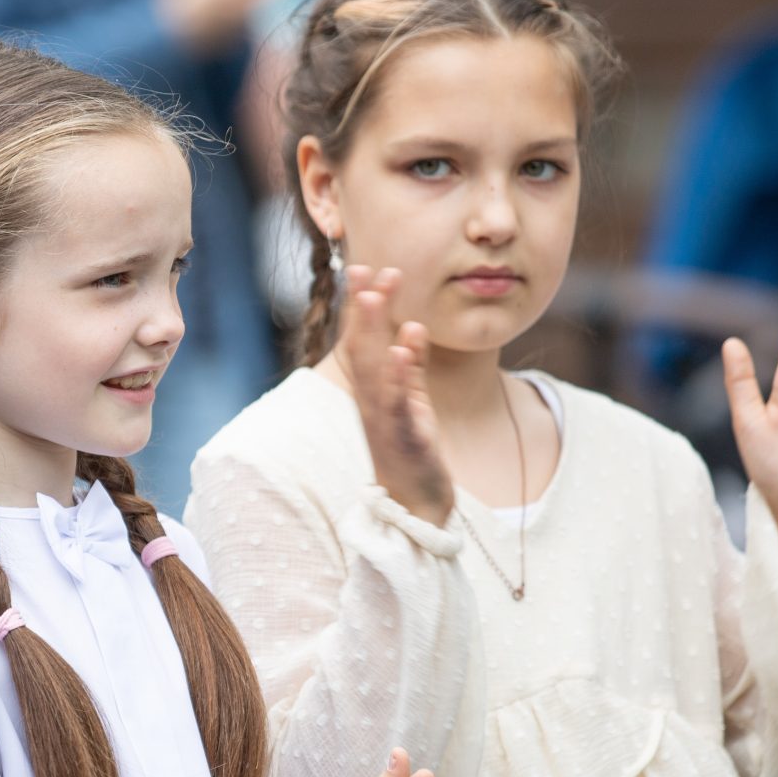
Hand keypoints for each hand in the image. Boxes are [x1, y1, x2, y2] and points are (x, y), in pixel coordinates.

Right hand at [335, 266, 451, 525]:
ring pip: (373, 370)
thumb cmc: (412, 453)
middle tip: (365, 268)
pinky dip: (400, 374)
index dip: (360, 306)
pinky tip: (404, 347)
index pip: (362, 342)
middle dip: (362, 308)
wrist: (417, 508)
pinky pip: (398, 402)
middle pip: (361, 348)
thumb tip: (413, 327)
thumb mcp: (413, 402)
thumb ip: (412, 367)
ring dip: (374, 331)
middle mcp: (370, 403)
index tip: (363, 268)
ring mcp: (383, 421)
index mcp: (372, 394)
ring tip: (378, 295)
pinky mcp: (403, 438)